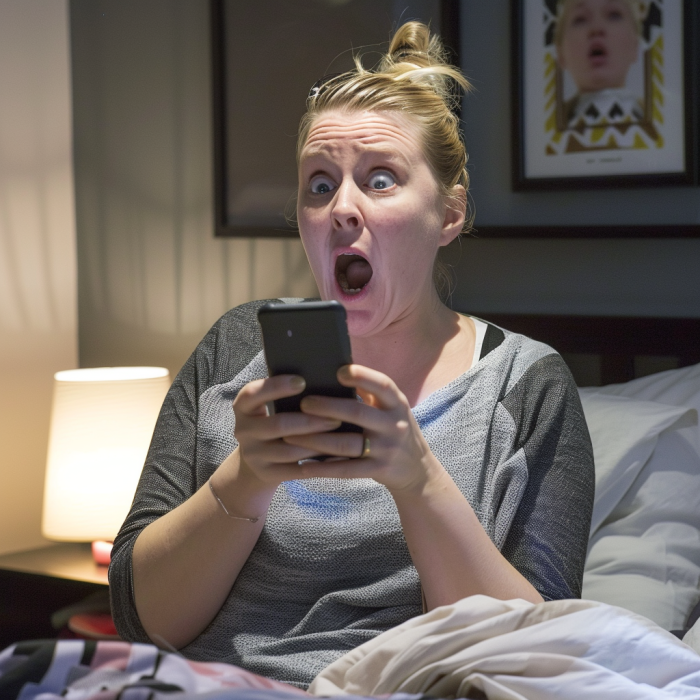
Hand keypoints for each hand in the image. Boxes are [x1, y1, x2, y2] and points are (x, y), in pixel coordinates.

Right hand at [232, 375, 341, 486]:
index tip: (302, 381)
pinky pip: (295, 470)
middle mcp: (243, 430)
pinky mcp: (267, 473)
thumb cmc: (276, 421)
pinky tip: (335, 455)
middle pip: (278, 425)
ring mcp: (253, 455)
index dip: (276, 386)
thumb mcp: (271, 406)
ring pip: (289, 450)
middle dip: (310, 421)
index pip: (253, 393)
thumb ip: (288, 395)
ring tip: (339, 437)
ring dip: (317, 443)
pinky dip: (317, 463)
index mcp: (244, 407)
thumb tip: (323, 382)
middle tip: (336, 417)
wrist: (260, 459)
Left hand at [282, 365, 443, 492]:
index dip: (362, 376)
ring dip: (317, 440)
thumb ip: (368, 391)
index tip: (339, 371)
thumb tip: (336, 367)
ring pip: (347, 444)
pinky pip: (346, 469)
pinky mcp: (378, 470)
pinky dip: (323, 468)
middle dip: (328, 407)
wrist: (417, 469)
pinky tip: (303, 464)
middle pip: (358, 413)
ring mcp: (387, 449)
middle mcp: (395, 424)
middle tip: (304, 403)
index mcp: (397, 403)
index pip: (382, 385)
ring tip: (291, 436)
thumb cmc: (393, 429)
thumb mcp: (390, 407)